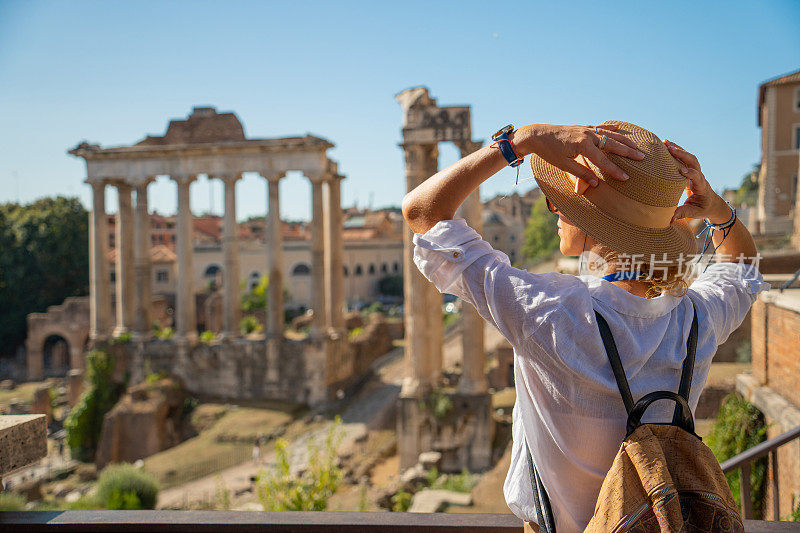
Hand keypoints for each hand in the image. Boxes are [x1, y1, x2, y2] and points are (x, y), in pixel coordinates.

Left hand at [513, 123, 644, 192]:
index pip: (603, 161)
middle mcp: (587, 135)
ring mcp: (585, 129)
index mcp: (582, 146)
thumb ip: (581, 174)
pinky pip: (599, 127)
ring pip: (608, 135)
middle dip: (627, 152)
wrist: (537, 135)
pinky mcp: (582, 127)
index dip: (615, 170)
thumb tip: (596, 183)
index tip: (626, 177)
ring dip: (623, 140)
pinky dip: (610, 128)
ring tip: (636, 146)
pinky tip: (618, 128)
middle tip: (642, 157)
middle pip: (612, 145)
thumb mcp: (563, 165)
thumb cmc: (549, 152)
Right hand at [664, 139, 729, 223]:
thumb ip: (683, 213)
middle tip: (670, 149)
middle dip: (683, 155)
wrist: (712, 203)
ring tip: (665, 142)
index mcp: (702, 187)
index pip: (698, 177)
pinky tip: (665, 145)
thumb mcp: (694, 213)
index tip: (681, 171)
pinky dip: (676, 150)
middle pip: (694, 162)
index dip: (690, 173)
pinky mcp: (690, 170)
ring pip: (689, 157)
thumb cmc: (702, 209)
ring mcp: (695, 172)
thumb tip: (669, 217)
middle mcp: (699, 177)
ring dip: (678, 149)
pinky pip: (684, 158)